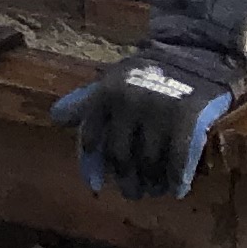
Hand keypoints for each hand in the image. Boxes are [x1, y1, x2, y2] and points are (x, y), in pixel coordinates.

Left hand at [55, 39, 243, 200]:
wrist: (190, 54)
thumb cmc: (144, 74)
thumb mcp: (111, 81)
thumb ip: (85, 101)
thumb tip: (56, 118)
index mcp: (105, 94)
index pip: (91, 139)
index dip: (93, 164)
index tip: (97, 183)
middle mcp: (127, 104)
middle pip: (120, 155)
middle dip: (125, 178)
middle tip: (131, 192)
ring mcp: (157, 111)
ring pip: (149, 161)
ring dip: (151, 182)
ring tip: (153, 191)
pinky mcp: (187, 118)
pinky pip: (179, 159)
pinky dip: (176, 179)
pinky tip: (176, 190)